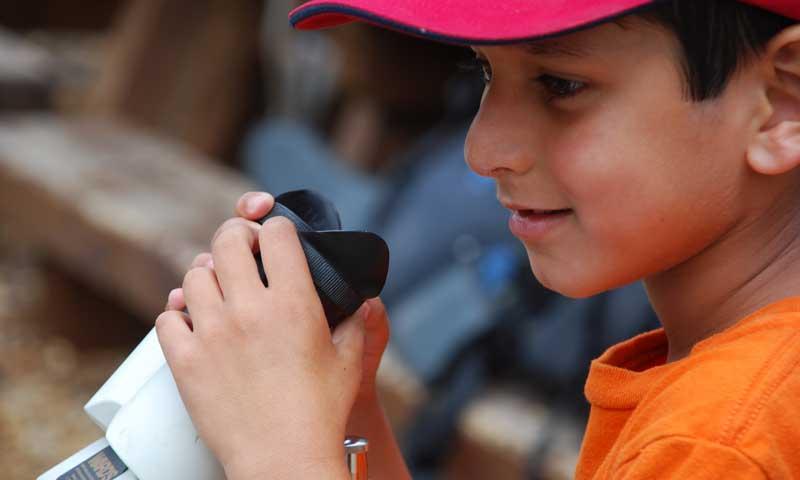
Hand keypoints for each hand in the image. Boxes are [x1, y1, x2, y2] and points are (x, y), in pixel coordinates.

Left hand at [156, 198, 367, 479]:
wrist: (283, 459)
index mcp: (293, 303)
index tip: (276, 235)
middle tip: (243, 248)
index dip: (277, 228)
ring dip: (207, 274)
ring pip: (194, 276)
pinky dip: (178, 314)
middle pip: (228, 241)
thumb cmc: (320, 414)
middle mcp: (249, 310)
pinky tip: (194, 322)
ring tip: (218, 288)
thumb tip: (364, 302)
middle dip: (236, 235)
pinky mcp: (186, 362)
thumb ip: (357, 323)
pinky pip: (168, 319)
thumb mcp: (348, 361)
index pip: (276, 234)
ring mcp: (213, 334)